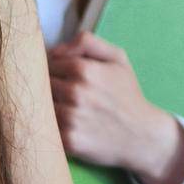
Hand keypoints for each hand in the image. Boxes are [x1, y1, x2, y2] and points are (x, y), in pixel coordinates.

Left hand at [48, 31, 183, 183]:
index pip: (48, 64)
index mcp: (84, 69)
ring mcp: (71, 118)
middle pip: (41, 84)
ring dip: (47, 108)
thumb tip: (55, 50)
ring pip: (40, 106)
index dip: (54, 70)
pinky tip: (67, 127)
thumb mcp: (118, 58)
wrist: (143, 136)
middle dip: (48, 88)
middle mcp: (75, 93)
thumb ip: (87, 42)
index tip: (64, 78)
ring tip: (66, 111)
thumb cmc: (128, 95)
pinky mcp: (69, 141)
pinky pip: (46, 129)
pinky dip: (50, 128)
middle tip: (63, 96)